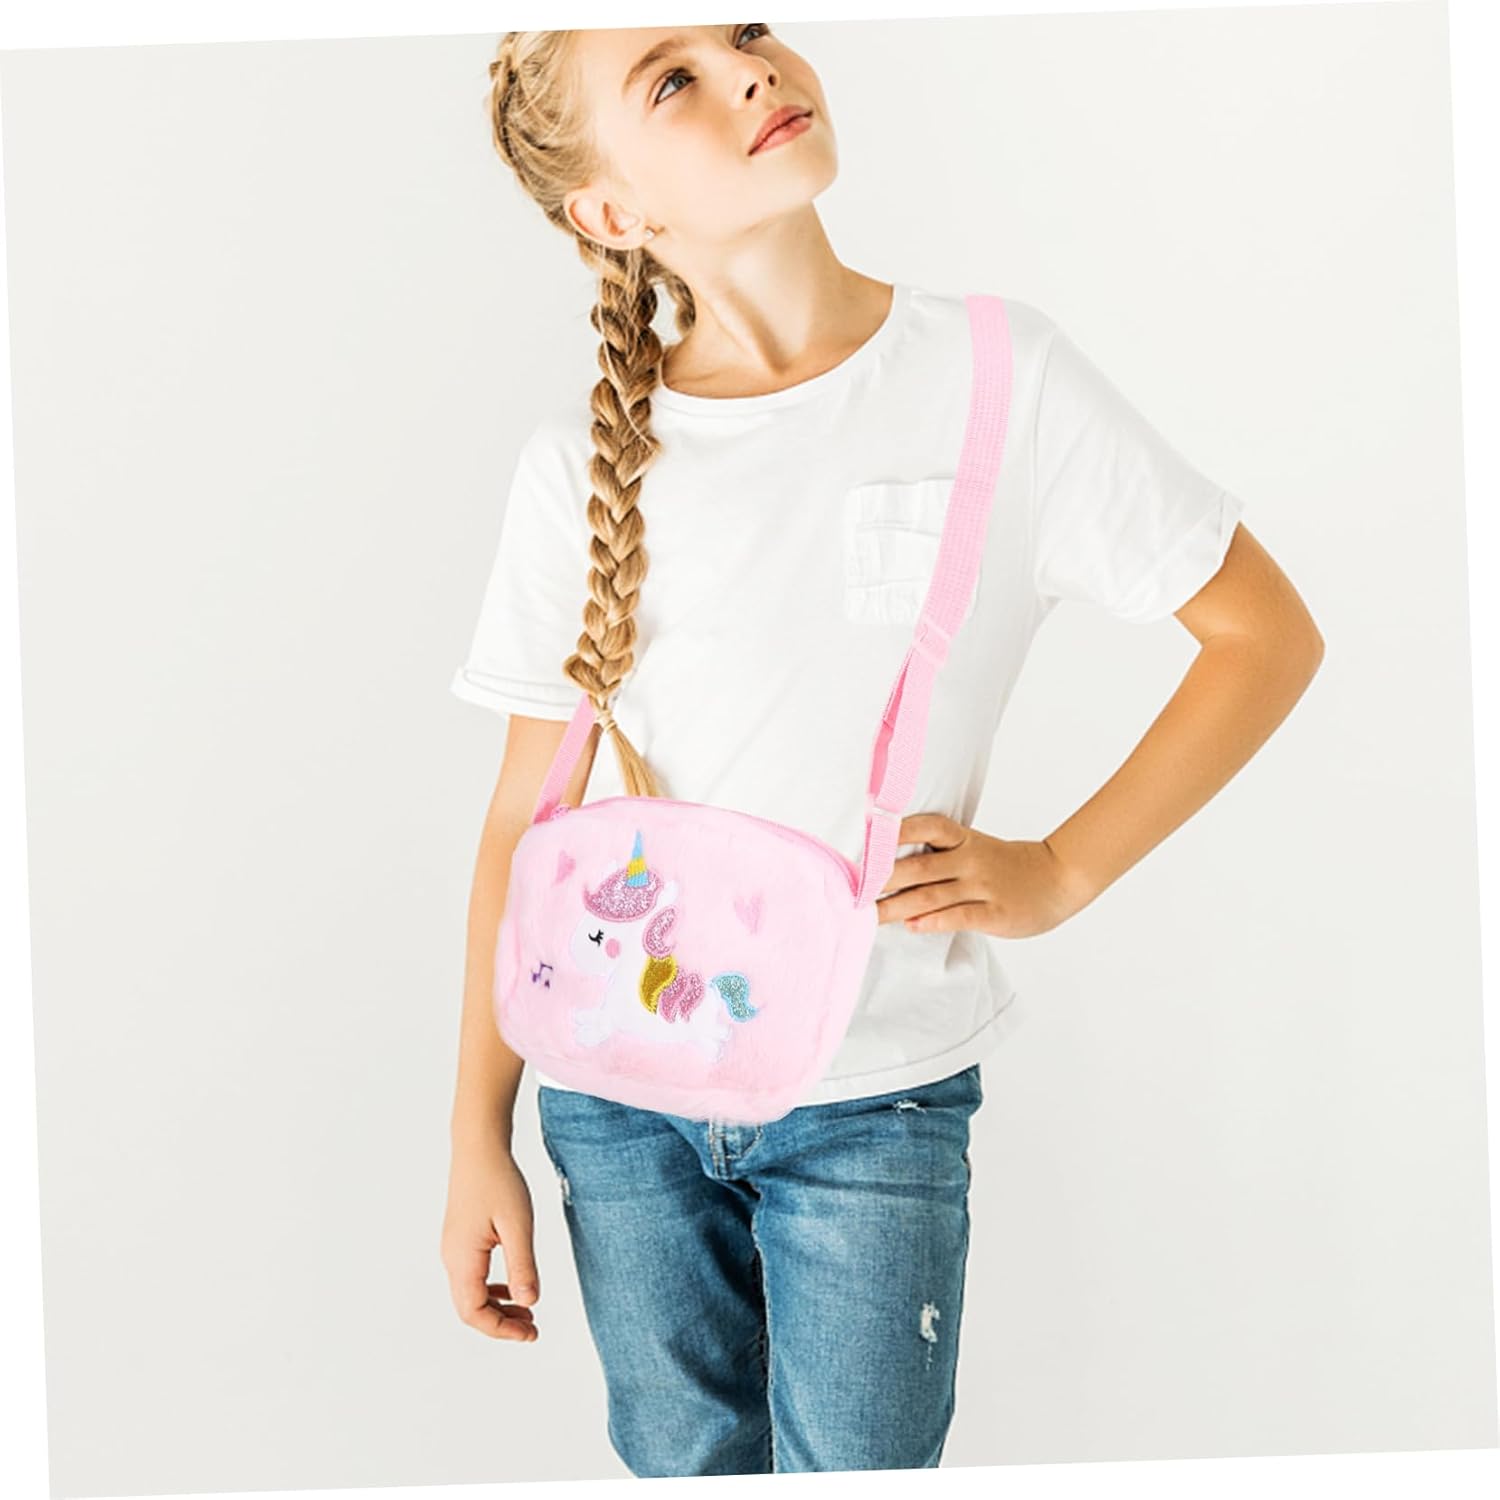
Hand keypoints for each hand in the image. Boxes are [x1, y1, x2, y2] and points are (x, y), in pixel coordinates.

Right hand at [441, 1133, 541, 1342]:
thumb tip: (529, 1303)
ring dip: (498, 1307)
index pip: (474, 1313)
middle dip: (501, 1323)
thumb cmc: (499, 1181)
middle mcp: (452, 1258)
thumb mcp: (518, 1224)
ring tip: (528, 1311)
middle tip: (533, 1328)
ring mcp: (454, 1249)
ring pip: (471, 1294)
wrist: (478, 1147)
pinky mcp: (461, 1239)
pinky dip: (493, 1289)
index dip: (501, 1330)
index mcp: (463, 1259)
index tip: (531, 1333)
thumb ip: (523, 1265)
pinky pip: (473, 1276)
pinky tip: (514, 1286)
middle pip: (470, 1309)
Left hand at [875, 813, 1093, 938]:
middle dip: (883, 879)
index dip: (897, 830)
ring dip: (895, 907)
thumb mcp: (976, 848)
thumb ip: (941, 856)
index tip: (867, 836)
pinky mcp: (994, 913)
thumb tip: (894, 867)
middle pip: (918, 867)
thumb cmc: (1008, 865)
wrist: (1059, 878)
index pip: (928, 827)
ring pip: (930, 896)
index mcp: (964, 840)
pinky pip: (956, 917)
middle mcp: (970, 859)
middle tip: (854, 889)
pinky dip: (931, 922)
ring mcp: (983, 887)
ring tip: (869, 915)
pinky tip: (911, 926)